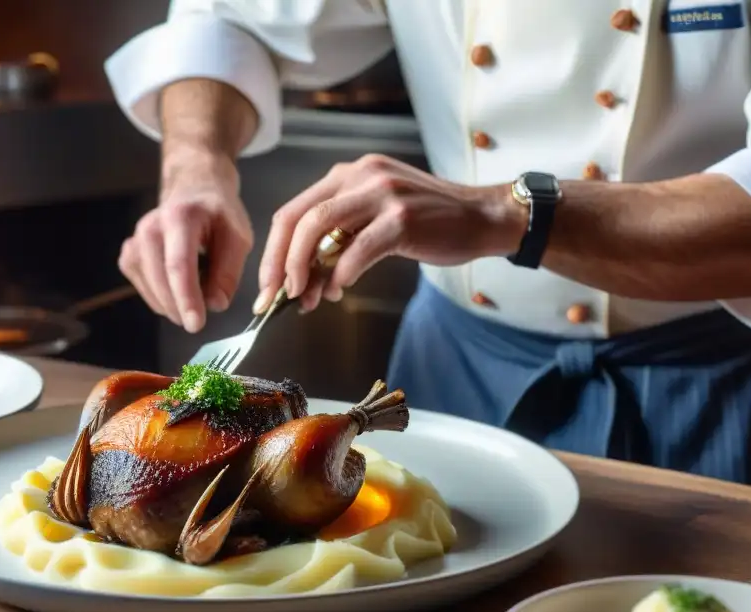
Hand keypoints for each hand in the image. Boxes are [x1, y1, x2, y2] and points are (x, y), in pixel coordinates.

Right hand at [119, 152, 252, 332]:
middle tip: (199, 321)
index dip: (186, 298)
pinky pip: (143, 288)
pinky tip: (176, 290)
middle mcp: (150, 227)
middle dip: (180, 308)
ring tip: (193, 298)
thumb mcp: (237, 236)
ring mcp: (135, 240)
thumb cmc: (218, 213)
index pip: (179, 265)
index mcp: (180, 217)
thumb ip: (228, 271)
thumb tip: (216, 304)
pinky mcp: (129, 254)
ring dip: (172, 304)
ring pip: (150, 288)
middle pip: (160, 279)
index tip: (196, 325)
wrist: (193, 189)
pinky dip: (161, 298)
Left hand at [255, 154, 524, 312]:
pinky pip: (356, 249)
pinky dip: (340, 274)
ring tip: (306, 298)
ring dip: (304, 269)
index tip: (268, 286)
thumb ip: (340, 239)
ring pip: (318, 229)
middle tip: (275, 298)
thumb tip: (305, 280)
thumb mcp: (376, 219)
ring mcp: (381, 194)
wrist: (482, 217)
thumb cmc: (430, 223)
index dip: (274, 252)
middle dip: (280, 264)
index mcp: (349, 174)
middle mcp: (361, 176)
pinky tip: (340, 290)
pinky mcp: (401, 218)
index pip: (293, 211)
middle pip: (298, 219)